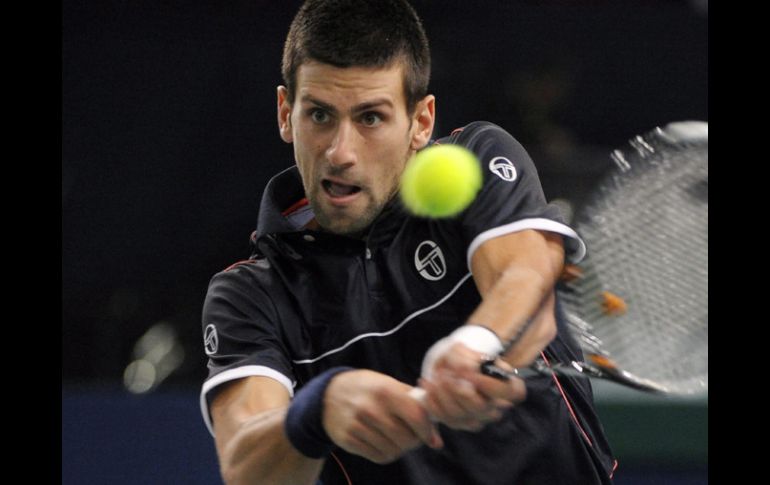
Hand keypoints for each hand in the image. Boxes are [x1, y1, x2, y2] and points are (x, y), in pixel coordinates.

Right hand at [322, 369, 443, 463]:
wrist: (329, 394)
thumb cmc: (367, 388)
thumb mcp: (389, 384)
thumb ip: (414, 405)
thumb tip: (436, 438)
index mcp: (385, 390)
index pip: (415, 416)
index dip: (427, 430)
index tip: (430, 436)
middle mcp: (370, 408)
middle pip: (405, 438)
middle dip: (414, 442)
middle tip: (412, 437)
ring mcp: (357, 425)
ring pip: (393, 450)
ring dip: (400, 449)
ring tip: (396, 438)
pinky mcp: (348, 440)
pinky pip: (378, 456)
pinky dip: (386, 453)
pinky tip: (383, 442)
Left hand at [417, 340, 525, 430]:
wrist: (449, 366)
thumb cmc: (463, 356)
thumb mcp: (465, 350)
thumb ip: (465, 358)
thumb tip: (464, 370)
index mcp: (508, 386)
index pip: (510, 392)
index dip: (489, 384)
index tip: (470, 372)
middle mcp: (496, 407)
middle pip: (480, 407)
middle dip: (458, 390)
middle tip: (444, 374)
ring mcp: (478, 419)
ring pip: (460, 415)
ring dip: (442, 394)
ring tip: (435, 376)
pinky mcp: (460, 423)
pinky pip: (445, 418)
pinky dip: (432, 401)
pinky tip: (427, 384)